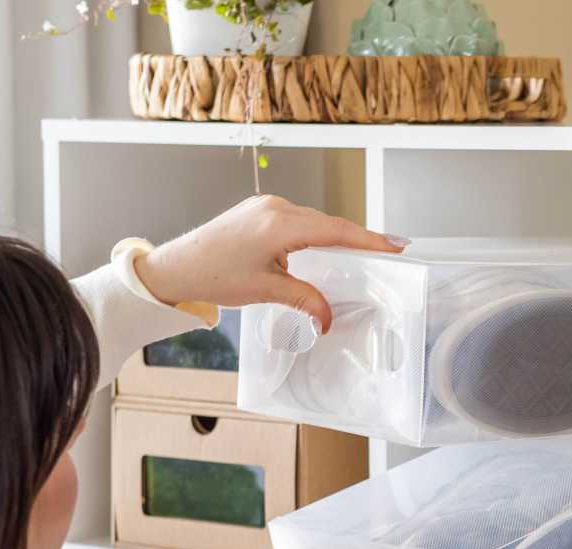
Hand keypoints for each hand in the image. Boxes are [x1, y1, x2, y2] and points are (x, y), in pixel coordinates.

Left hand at [133, 194, 407, 333]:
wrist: (175, 267)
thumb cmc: (213, 276)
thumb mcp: (265, 291)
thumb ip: (304, 300)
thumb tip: (329, 318)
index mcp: (279, 224)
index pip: (336, 231)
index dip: (369, 239)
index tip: (396, 244)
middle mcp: (275, 208)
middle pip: (329, 223)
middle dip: (359, 238)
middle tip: (391, 249)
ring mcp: (265, 207)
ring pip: (314, 221)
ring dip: (337, 236)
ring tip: (365, 250)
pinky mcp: (258, 212)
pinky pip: (298, 220)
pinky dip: (317, 233)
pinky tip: (328, 246)